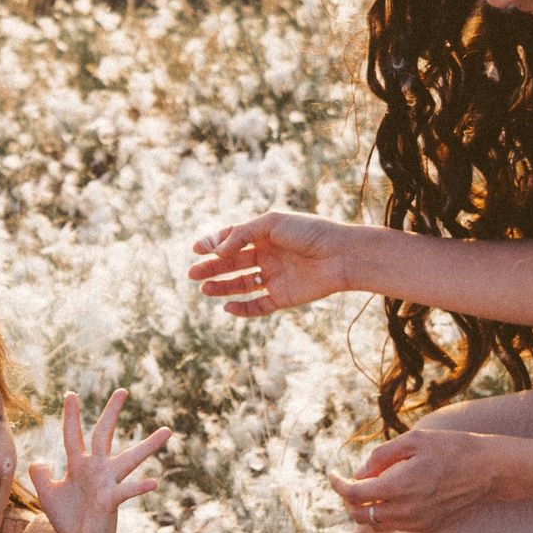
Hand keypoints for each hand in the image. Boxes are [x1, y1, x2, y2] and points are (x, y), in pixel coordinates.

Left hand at [29, 389, 171, 532]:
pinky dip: (139, 487)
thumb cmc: (68, 520)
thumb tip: (37, 461)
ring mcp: (106, 483)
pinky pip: (127, 491)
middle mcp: (95, 469)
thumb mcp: (48, 495)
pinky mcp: (111, 500)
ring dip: (148, 446)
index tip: (70, 394)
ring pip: (129, 459)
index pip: (73, 434)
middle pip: (103, 434)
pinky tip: (154, 482)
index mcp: (78, 465)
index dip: (71, 416)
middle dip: (111, 413)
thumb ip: (40, 476)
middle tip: (122, 391)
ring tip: (167, 431)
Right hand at [188, 211, 355, 316]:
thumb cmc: (310, 233)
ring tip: (204, 289)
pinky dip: (243, 309)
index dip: (213, 245)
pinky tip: (227, 306)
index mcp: (265, 235)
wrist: (341, 255)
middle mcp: (268, 256)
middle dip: (211, 269)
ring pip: (242, 285)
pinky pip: (258, 306)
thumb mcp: (272, 223)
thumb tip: (217, 251)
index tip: (197, 249)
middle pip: (233, 264)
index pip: (232, 240)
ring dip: (222, 288)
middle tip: (191, 274)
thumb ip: (242, 234)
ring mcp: (275, 277)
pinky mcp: (284, 297)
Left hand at [328, 428, 501, 532]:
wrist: (489, 471)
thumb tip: (359, 473)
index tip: (333, 474)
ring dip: (367, 509)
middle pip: (360, 515)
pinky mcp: (429, 528)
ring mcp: (418, 522)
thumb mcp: (414, 440)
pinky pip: (396, 527)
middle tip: (352, 481)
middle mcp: (407, 509)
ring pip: (376, 525)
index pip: (355, 494)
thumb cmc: (451, 448)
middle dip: (350, 499)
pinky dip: (386, 514)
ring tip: (372, 488)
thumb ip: (381, 456)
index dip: (337, 485)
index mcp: (401, 485)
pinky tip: (394, 496)